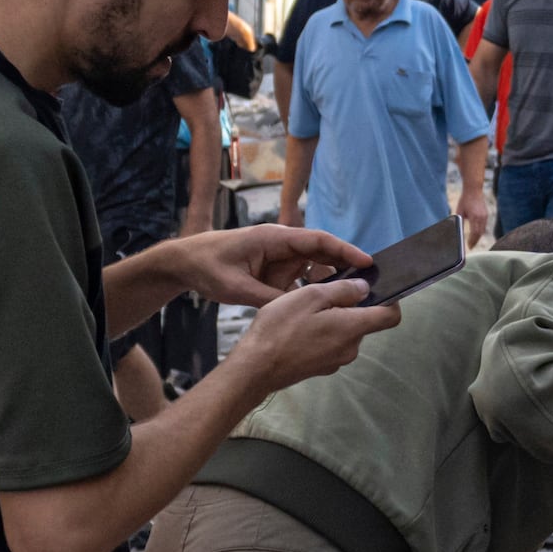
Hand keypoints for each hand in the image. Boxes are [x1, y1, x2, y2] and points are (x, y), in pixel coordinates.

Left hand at [169, 223, 367, 307]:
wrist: (184, 262)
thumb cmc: (208, 267)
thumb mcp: (237, 287)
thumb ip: (268, 300)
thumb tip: (298, 312)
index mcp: (275, 238)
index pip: (318, 241)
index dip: (345, 250)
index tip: (368, 262)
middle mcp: (281, 244)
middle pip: (322, 253)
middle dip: (345, 268)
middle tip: (368, 286)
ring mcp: (278, 257)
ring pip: (313, 268)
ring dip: (328, 282)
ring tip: (349, 301)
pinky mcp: (273, 269)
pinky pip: (299, 278)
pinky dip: (310, 290)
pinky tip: (322, 308)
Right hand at [227, 272, 394, 395]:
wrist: (256, 367)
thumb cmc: (281, 328)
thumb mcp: (311, 296)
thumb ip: (343, 290)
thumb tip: (365, 288)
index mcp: (353, 328)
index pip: (390, 316)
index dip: (390, 299)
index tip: (377, 287)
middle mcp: (351, 348)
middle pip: (364, 322)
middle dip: (351, 306)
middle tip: (325, 292)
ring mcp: (336, 361)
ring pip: (345, 332)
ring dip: (333, 318)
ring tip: (306, 309)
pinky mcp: (321, 367)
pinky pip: (330, 344)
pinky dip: (322, 332)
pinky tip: (299, 327)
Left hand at [462, 200, 493, 247]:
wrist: (474, 190)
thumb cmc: (464, 200)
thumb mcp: (460, 212)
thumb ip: (460, 222)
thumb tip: (459, 232)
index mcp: (474, 216)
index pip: (474, 233)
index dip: (472, 241)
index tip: (469, 246)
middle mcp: (481, 217)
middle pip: (480, 233)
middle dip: (475, 241)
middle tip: (471, 246)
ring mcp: (485, 216)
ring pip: (483, 230)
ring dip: (478, 237)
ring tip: (473, 242)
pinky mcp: (486, 214)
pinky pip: (484, 226)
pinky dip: (480, 231)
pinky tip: (476, 234)